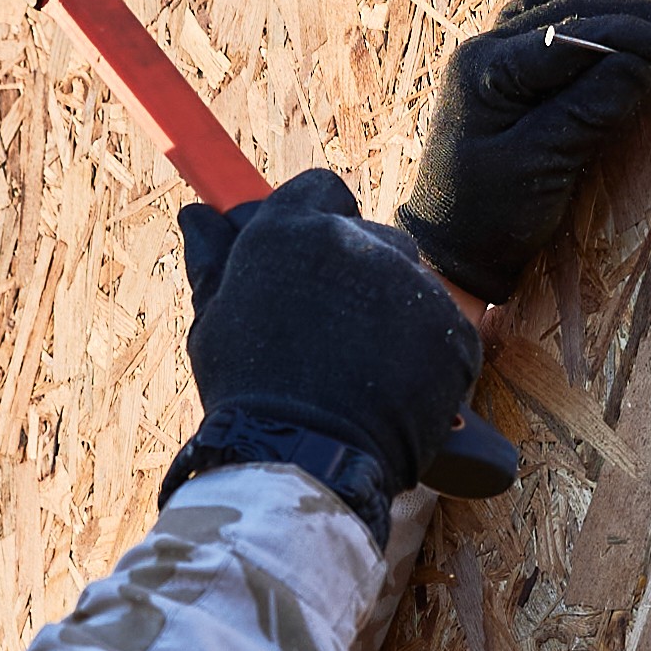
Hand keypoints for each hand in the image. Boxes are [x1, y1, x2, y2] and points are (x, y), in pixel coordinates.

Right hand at [169, 170, 503, 516]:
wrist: (302, 459)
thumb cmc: (246, 395)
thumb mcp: (215, 323)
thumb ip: (215, 261)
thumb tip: (200, 214)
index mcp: (290, 230)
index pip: (322, 191)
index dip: (320, 222)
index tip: (313, 260)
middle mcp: (354, 241)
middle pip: (372, 239)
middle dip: (359, 276)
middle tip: (335, 334)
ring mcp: (408, 282)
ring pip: (410, 285)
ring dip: (394, 316)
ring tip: (363, 373)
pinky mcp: (450, 327)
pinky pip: (442, 330)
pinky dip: (428, 357)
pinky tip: (396, 392)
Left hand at [402, 0, 650, 301]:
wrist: (450, 250)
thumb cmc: (489, 216)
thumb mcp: (542, 167)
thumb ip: (591, 110)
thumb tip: (647, 61)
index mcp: (486, 69)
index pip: (571, 31)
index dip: (634, 32)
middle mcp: (485, 48)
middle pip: (565, 2)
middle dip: (635, 9)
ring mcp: (492, 54)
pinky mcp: (506, 70)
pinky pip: (547, 17)